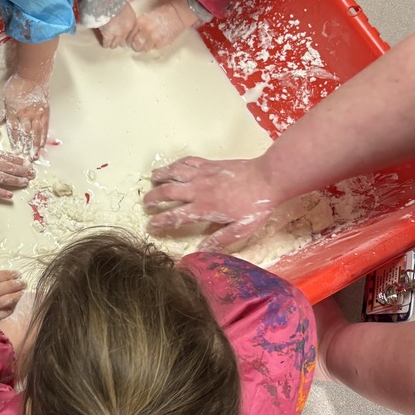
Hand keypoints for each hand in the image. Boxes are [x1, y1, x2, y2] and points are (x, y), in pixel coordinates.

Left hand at [0, 74, 49, 158]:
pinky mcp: (45, 112)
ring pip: (36, 133)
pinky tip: (42, 145)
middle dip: (25, 149)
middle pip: (25, 135)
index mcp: (13, 112)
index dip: (14, 143)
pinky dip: (43, 137)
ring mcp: (36, 114)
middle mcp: (25, 115)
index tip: (15, 153)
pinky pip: (44, 127)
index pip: (13, 131)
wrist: (32, 76)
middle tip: (25, 161)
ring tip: (34, 157)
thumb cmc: (16, 85)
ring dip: (35, 147)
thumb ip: (0, 112)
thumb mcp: (3, 97)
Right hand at [0, 127, 35, 199]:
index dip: (21, 162)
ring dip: (17, 181)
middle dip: (24, 172)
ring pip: (5, 179)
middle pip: (11, 169)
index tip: (29, 164)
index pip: (10, 158)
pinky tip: (10, 195)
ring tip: (26, 182)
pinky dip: (2, 193)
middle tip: (33, 174)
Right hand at [97, 4, 137, 47]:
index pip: (131, 34)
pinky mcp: (108, 36)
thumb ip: (124, 15)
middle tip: (115, 39)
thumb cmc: (116, 1)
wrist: (108, 2)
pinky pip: (106, 44)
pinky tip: (104, 43)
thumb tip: (120, 19)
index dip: (126, 35)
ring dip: (112, 43)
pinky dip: (105, 44)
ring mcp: (118, 34)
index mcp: (132, 21)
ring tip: (109, 42)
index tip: (122, 35)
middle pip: (124, 40)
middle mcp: (127, 29)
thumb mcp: (124, 8)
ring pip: (115, 44)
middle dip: (119, 40)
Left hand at [129, 0, 196, 51]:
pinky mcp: (161, 43)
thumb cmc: (161, 14)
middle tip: (138, 45)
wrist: (176, 14)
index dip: (129, 40)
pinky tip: (156, 40)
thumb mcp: (145, 17)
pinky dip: (154, 46)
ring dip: (144, 47)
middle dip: (135, 46)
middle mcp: (146, 30)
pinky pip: (153, 48)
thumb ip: (138, 26)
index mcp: (140, 22)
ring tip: (148, 43)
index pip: (129, 36)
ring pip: (144, 49)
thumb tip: (131, 37)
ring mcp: (154, 38)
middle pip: (135, 45)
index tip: (131, 41)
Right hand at [143, 156, 279, 250]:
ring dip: (160, 175)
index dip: (160, 221)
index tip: (150, 226)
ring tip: (151, 179)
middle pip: (167, 192)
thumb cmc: (256, 205)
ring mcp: (202, 174)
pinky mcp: (209, 164)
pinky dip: (177, 164)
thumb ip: (219, 240)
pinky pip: (187, 161)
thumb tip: (201, 253)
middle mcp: (198, 190)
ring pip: (174, 173)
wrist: (268, 178)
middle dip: (153, 198)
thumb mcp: (240, 229)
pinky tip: (173, 166)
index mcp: (204, 208)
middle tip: (146, 204)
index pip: (174, 216)